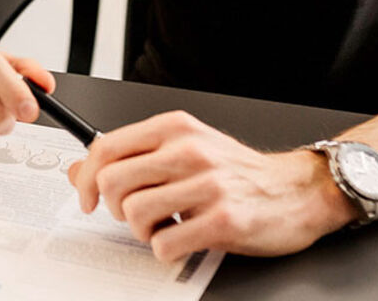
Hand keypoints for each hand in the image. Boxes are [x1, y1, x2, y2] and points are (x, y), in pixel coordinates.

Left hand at [66, 111, 358, 261]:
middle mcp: (189, 150)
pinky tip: (185, 239)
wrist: (296, 190)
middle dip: (116, 208)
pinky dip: (167, 250)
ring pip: (136, 214)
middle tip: (135, 215)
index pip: (107, 146)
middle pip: (114, 182)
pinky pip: (166, 244)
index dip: (88, 179)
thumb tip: (81, 169)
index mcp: (176, 128)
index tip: (89, 199)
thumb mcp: (184, 150)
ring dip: (143, 231)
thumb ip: (134, 157)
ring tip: (166, 226)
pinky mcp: (223, 220)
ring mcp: (208, 185)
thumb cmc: (238, 172)